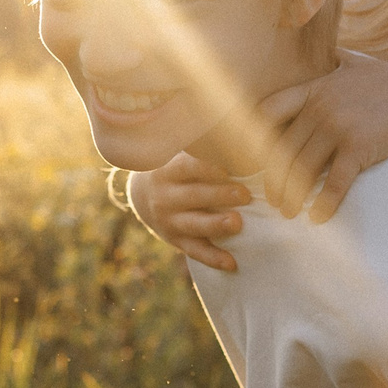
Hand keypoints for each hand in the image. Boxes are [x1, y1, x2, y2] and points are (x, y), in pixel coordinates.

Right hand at [127, 152, 250, 270]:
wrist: (143, 195)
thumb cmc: (175, 167)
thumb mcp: (179, 153)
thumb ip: (202, 145)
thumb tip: (235, 124)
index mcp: (167, 171)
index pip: (187, 168)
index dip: (207, 167)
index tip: (228, 168)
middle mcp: (165, 197)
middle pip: (193, 196)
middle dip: (219, 195)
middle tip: (245, 195)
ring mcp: (169, 221)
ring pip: (194, 225)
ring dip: (216, 225)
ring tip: (238, 224)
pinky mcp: (176, 241)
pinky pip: (195, 251)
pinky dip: (213, 258)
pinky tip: (232, 263)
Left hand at [254, 59, 387, 222]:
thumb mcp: (357, 64)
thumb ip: (336, 60)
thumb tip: (331, 49)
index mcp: (314, 89)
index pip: (268, 112)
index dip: (254, 137)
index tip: (253, 158)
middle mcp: (321, 107)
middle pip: (281, 149)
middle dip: (272, 179)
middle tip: (270, 197)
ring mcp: (339, 127)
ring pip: (301, 169)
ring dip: (290, 196)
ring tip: (287, 212)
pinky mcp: (359, 147)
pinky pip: (333, 182)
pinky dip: (323, 204)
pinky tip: (317, 217)